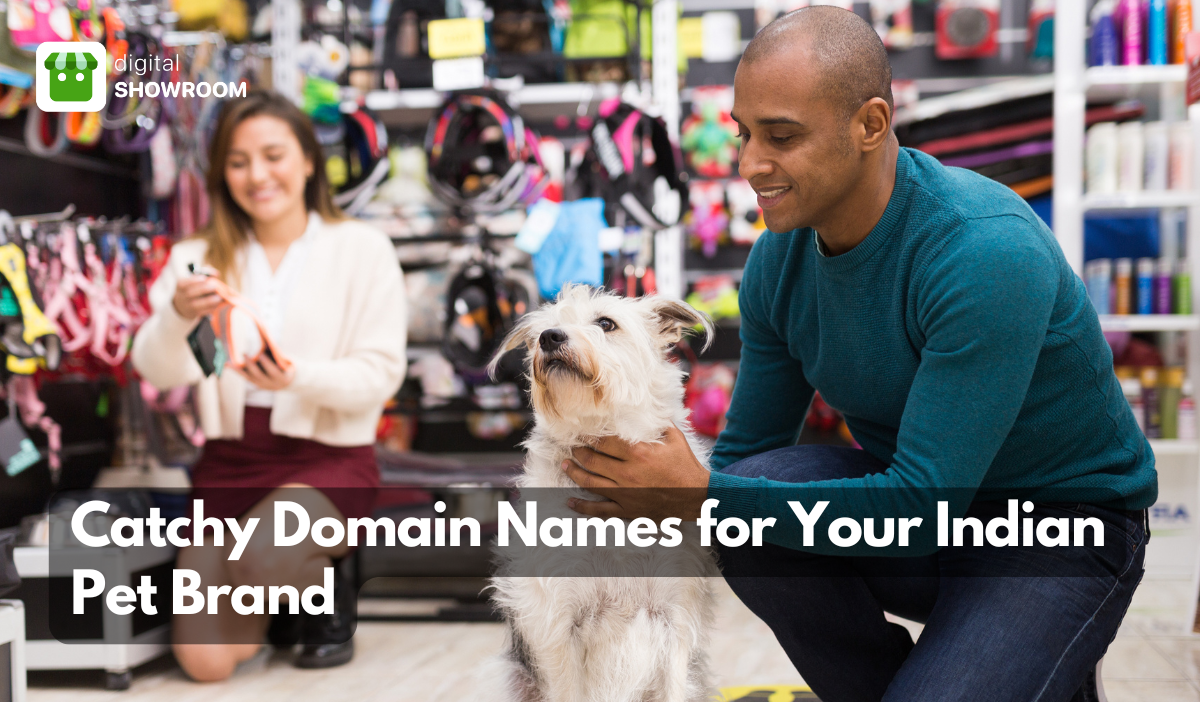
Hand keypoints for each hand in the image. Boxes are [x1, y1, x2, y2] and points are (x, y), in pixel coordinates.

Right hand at [172, 275, 222, 319]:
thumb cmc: (193, 287)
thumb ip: (206, 274)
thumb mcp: (194, 279)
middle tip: (214, 287)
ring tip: (219, 297)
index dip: (194, 281)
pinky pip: (202, 312)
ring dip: (208, 301)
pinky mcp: (194, 313)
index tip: (204, 278)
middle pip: (190, 293)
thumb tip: (217, 273)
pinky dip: (211, 308)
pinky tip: (218, 304)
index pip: (183, 283)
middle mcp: (182, 296)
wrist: (183, 304)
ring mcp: (187, 306)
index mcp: (180, 285)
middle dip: (203, 290)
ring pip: (196, 305)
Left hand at [233, 355, 294, 390]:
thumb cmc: (285, 366)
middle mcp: (270, 384)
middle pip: (259, 375)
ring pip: (249, 377)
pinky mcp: (254, 383)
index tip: (260, 354)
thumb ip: (276, 354)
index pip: (273, 371)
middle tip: (244, 353)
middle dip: (251, 365)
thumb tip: (265, 338)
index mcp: (281, 378)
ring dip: (239, 369)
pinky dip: (236, 370)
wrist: (285, 382)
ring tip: (230, 361)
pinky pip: (244, 377)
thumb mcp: (285, 361)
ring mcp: (261, 385)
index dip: (267, 364)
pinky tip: (227, 364)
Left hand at [563, 425, 709, 521]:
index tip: (580, 432)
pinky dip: (583, 507)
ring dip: (574, 473)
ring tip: (565, 465)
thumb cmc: (685, 466)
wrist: (696, 497)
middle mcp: (627, 473)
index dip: (589, 436)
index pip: (605, 442)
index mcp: (638, 453)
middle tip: (572, 447)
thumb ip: (658, 423)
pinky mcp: (626, 509)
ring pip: (590, 482)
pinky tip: (570, 503)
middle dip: (578, 452)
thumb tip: (647, 407)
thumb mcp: (675, 439)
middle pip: (592, 460)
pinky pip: (600, 510)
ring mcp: (625, 493)